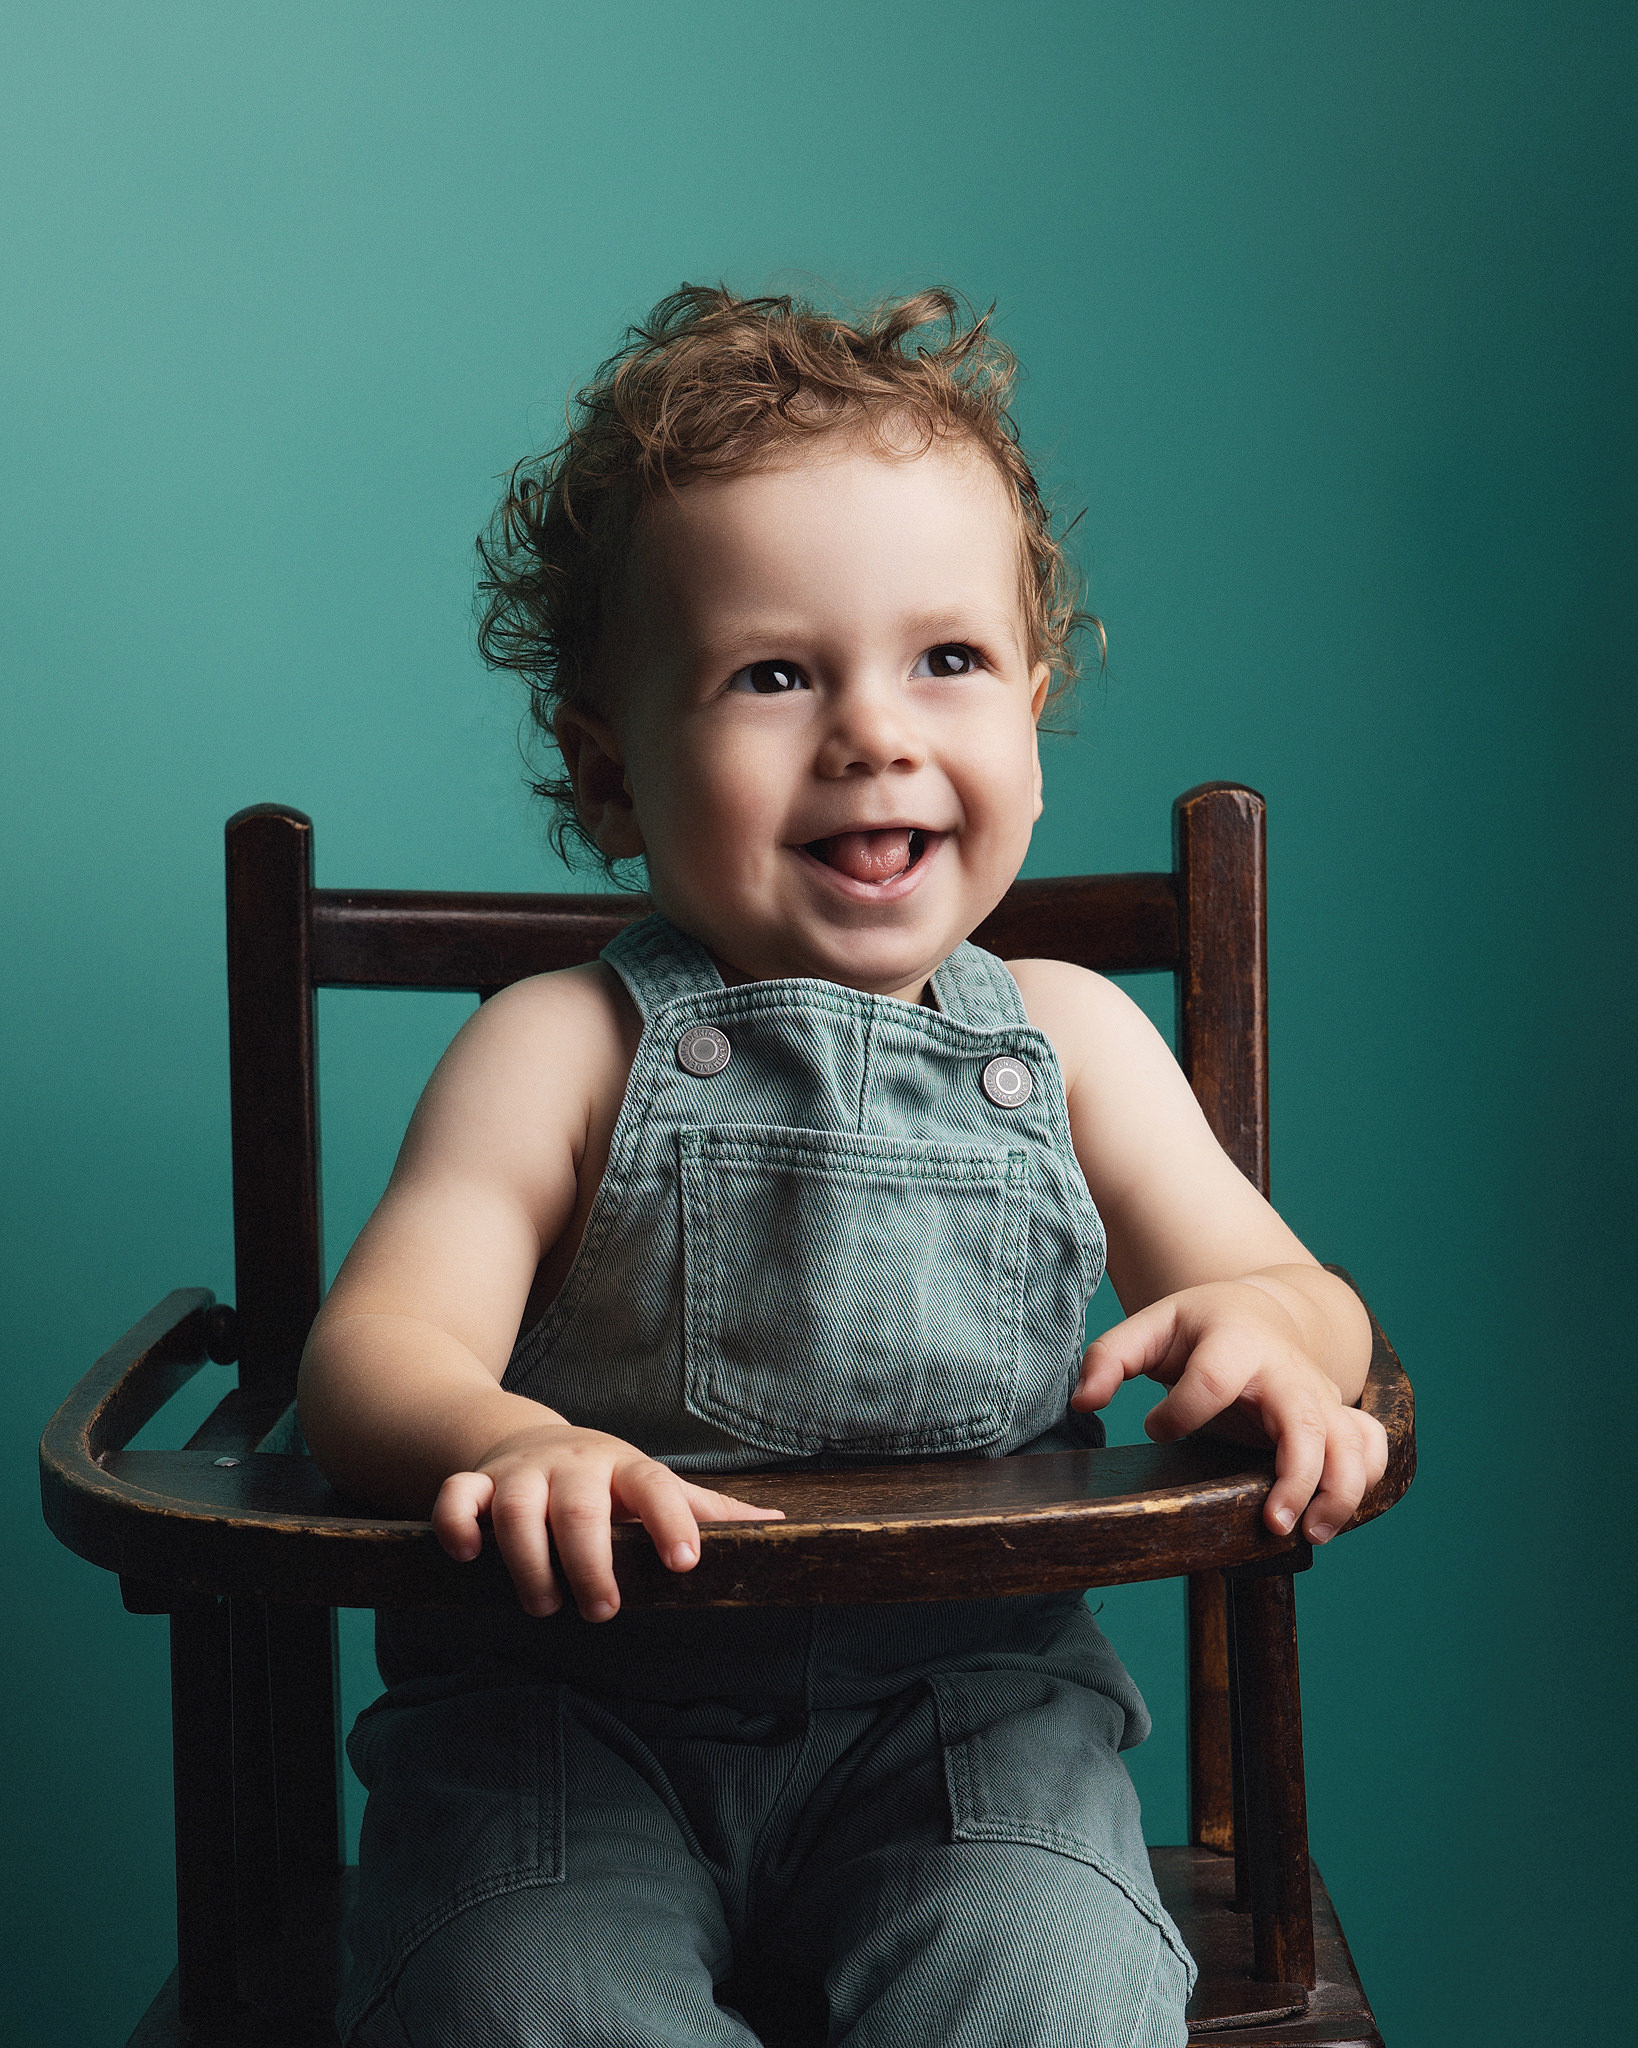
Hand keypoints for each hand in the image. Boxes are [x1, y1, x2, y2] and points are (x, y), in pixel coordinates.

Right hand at [431, 1422, 783, 1620]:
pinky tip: (468, 1556)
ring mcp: (522, 1474)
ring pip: (517, 1508)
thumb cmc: (607, 1481)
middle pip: (581, 1509)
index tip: (686, 1564)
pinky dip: (456, 1524)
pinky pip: (457, 1496)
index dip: (672, 1522)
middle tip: (603, 1610)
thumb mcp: (654, 1487)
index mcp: (626, 1469)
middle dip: (591, 1562)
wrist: (529, 1440)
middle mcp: (575, 1467)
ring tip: (544, 1606)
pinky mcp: (477, 1483)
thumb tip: (780, 1528)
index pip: (656, 1487)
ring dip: (529, 1561)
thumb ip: (707, 1513)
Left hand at [1072, 1277, 1387, 1543]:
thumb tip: (1081, 1402)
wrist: (1265, 1313)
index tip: (1157, 1428)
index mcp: (1235, 1341)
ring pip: (1351, 1442)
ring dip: (1341, 1491)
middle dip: (1297, 1474)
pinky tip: (1332, 1518)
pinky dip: (1366, 1483)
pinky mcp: (1338, 1417)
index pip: (1212, 1380)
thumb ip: (1108, 1359)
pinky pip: (1372, 1448)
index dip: (1180, 1412)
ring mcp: (1319, 1395)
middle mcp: (1286, 1371)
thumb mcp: (1151, 1328)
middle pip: (1305, 1420)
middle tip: (1273, 1523)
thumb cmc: (1201, 1327)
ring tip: (1310, 1536)